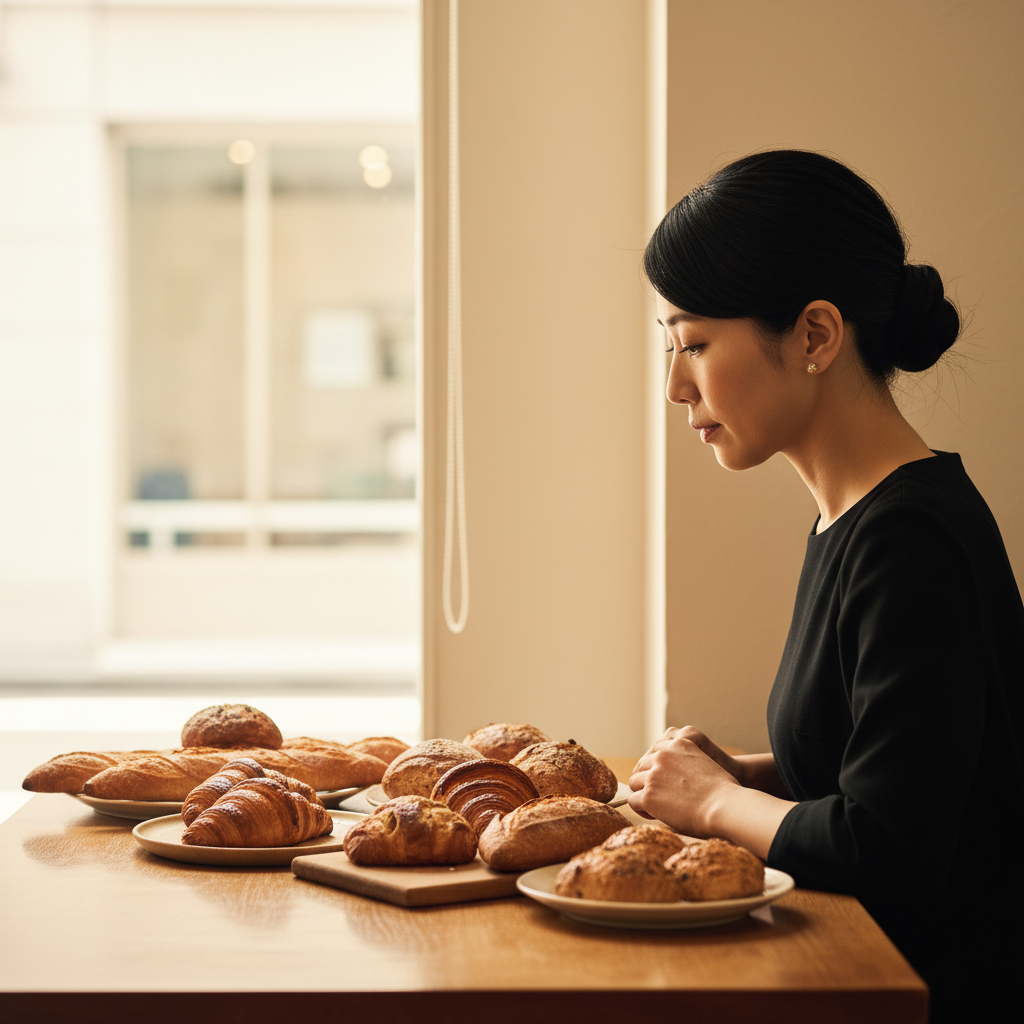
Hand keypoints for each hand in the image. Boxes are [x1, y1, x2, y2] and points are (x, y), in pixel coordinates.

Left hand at [627, 726, 742, 836]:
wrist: (725, 807)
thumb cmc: (722, 792)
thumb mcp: (705, 763)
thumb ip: (686, 763)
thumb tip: (674, 777)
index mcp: (680, 743)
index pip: (656, 753)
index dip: (658, 769)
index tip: (666, 783)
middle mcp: (664, 754)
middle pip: (642, 767)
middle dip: (648, 781)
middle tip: (661, 797)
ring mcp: (654, 774)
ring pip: (635, 782)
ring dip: (643, 793)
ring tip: (657, 806)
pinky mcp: (649, 794)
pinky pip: (633, 800)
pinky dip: (641, 809)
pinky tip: (655, 814)